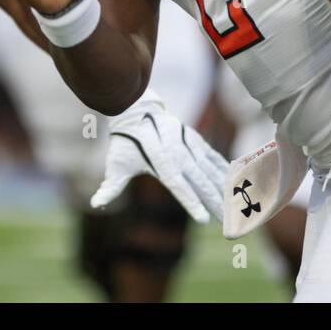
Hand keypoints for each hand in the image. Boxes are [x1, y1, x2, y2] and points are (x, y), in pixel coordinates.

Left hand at [90, 92, 227, 222]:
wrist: (136, 108)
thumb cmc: (125, 141)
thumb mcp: (116, 163)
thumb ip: (111, 186)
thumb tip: (95, 204)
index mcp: (161, 164)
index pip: (179, 188)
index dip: (191, 203)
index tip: (203, 219)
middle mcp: (178, 155)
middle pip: (200, 182)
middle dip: (215, 202)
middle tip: (228, 221)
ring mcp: (188, 146)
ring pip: (210, 170)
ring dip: (224, 188)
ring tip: (235, 205)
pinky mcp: (194, 140)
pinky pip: (212, 156)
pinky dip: (223, 169)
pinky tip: (234, 181)